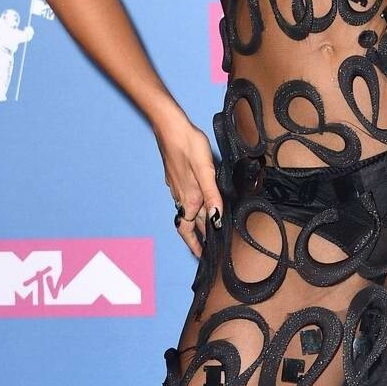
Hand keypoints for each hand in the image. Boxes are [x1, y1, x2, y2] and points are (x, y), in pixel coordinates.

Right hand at [153, 110, 223, 258]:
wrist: (170, 126)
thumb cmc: (188, 144)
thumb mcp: (205, 171)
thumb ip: (212, 196)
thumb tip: (217, 220)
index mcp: (190, 198)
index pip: (192, 230)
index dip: (197, 246)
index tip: (203, 259)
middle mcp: (182, 196)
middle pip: (191, 224)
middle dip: (199, 238)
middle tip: (208, 251)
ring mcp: (177, 187)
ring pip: (188, 212)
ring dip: (196, 224)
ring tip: (208, 232)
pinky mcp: (176, 177)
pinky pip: (185, 200)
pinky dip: (193, 208)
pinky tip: (200, 204)